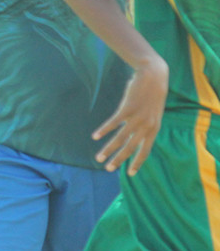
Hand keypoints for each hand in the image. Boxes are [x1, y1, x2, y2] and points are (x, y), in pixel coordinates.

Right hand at [93, 56, 167, 174]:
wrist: (153, 76)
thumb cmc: (151, 94)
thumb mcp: (153, 112)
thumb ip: (145, 124)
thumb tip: (134, 134)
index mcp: (154, 129)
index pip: (145, 151)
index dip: (137, 163)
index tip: (130, 174)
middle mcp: (146, 126)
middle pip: (130, 148)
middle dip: (118, 160)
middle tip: (108, 169)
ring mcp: (137, 118)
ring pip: (120, 138)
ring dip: (108, 149)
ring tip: (98, 157)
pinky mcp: (127, 108)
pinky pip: (114, 123)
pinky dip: (104, 130)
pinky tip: (96, 136)